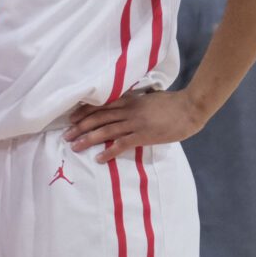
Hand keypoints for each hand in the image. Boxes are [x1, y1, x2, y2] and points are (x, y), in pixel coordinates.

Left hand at [63, 91, 205, 163]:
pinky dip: (109, 152)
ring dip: (88, 139)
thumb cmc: (171, 102)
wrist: (189, 108)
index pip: (100, 105)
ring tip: (75, 146)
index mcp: (128, 100)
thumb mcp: (148, 97)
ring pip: (105, 131)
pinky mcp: (143, 136)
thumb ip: (134, 101)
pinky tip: (99, 158)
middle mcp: (127, 111)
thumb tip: (124, 103)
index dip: (83, 112)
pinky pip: (122, 144)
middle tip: (66, 136)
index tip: (71, 119)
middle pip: (98, 119)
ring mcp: (135, 123)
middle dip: (80, 127)